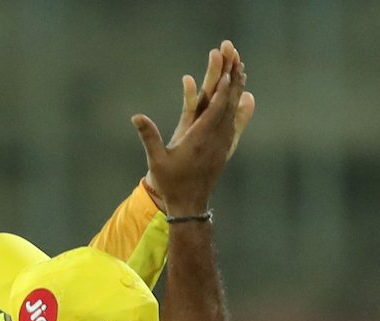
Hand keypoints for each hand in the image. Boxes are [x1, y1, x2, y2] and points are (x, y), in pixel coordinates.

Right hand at [138, 40, 255, 213]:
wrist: (190, 205)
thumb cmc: (171, 183)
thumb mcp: (156, 160)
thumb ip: (149, 136)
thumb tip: (136, 116)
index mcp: (200, 140)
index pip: (215, 111)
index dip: (222, 91)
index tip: (228, 71)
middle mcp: (216, 139)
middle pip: (228, 104)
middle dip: (233, 79)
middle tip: (236, 57)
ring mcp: (223, 143)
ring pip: (233, 110)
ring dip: (237, 88)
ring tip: (241, 67)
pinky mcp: (225, 147)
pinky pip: (234, 120)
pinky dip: (237, 104)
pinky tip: (242, 95)